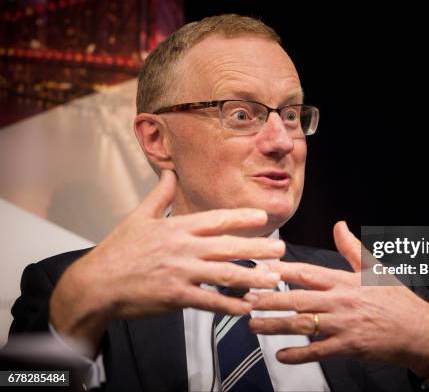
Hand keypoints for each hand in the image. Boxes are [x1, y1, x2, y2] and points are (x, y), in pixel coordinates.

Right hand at [50, 170, 283, 353]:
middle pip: (228, 246)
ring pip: (224, 274)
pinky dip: (230, 305)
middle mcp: (183, 248)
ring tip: (273, 278)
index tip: (263, 217)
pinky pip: (209, 300)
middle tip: (281, 249)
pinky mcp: (175, 296)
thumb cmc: (117, 251)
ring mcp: (180, 272)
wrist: (95, 285)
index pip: (216, 219)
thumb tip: (169, 172)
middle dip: (258, 248)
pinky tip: (247, 307)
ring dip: (252, 277)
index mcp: (177, 227)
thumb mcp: (138, 217)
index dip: (242, 218)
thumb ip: (159, 196)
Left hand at [246, 221, 428, 376]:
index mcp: (344, 280)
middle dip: (268, 298)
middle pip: (297, 298)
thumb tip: (339, 225)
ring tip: (253, 325)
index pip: (306, 272)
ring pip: (302, 324)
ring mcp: (343, 324)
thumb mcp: (376, 267)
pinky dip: (298, 354)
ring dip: (275, 325)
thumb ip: (352, 248)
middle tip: (245, 299)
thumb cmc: (397, 299)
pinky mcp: (348, 347)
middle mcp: (340, 301)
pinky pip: (318, 351)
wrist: (421, 331)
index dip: (280, 269)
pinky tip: (280, 355)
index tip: (260, 268)